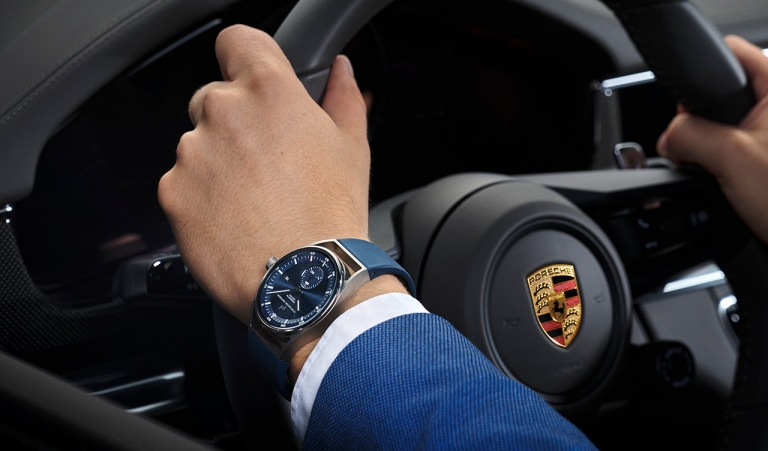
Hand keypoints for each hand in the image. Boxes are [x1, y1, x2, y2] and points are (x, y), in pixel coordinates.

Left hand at [158, 25, 372, 323]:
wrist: (307, 281)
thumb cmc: (333, 216)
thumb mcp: (352, 148)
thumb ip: (342, 98)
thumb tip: (342, 71)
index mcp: (270, 91)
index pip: (237, 40)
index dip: (246, 57)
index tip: (252, 78)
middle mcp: (223, 112)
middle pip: (215, 97)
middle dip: (235, 122)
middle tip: (266, 162)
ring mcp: (192, 153)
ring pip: (197, 143)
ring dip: (217, 162)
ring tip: (253, 200)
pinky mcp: (172, 192)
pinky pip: (181, 183)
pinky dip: (200, 197)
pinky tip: (234, 220)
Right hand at [657, 35, 767, 243]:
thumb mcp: (732, 157)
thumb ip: (687, 135)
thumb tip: (667, 137)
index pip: (726, 54)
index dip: (698, 82)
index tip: (691, 114)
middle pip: (716, 94)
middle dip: (699, 126)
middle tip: (708, 154)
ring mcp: (767, 135)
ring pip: (718, 128)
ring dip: (708, 153)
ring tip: (723, 176)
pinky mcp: (763, 160)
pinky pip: (726, 153)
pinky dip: (718, 168)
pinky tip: (727, 186)